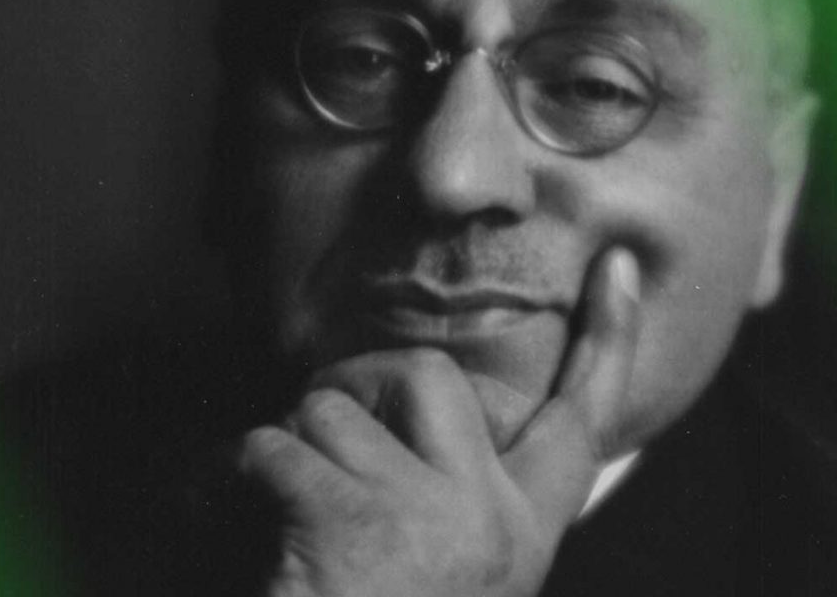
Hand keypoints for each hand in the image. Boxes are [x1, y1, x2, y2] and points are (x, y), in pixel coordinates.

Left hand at [236, 249, 640, 596]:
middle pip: (429, 377)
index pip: (581, 421)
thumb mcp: (441, 574)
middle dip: (357, 391)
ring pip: (330, 411)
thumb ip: (446, 496)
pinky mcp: (355, 526)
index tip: (619, 270)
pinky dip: (221, 477)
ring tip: (271, 517)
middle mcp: (489, 522)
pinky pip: (272, 448)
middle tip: (320, 440)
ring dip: (282, 451)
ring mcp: (428, 521)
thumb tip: (390, 407)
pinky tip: (216, 515)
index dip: (608, 340)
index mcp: (516, 536)